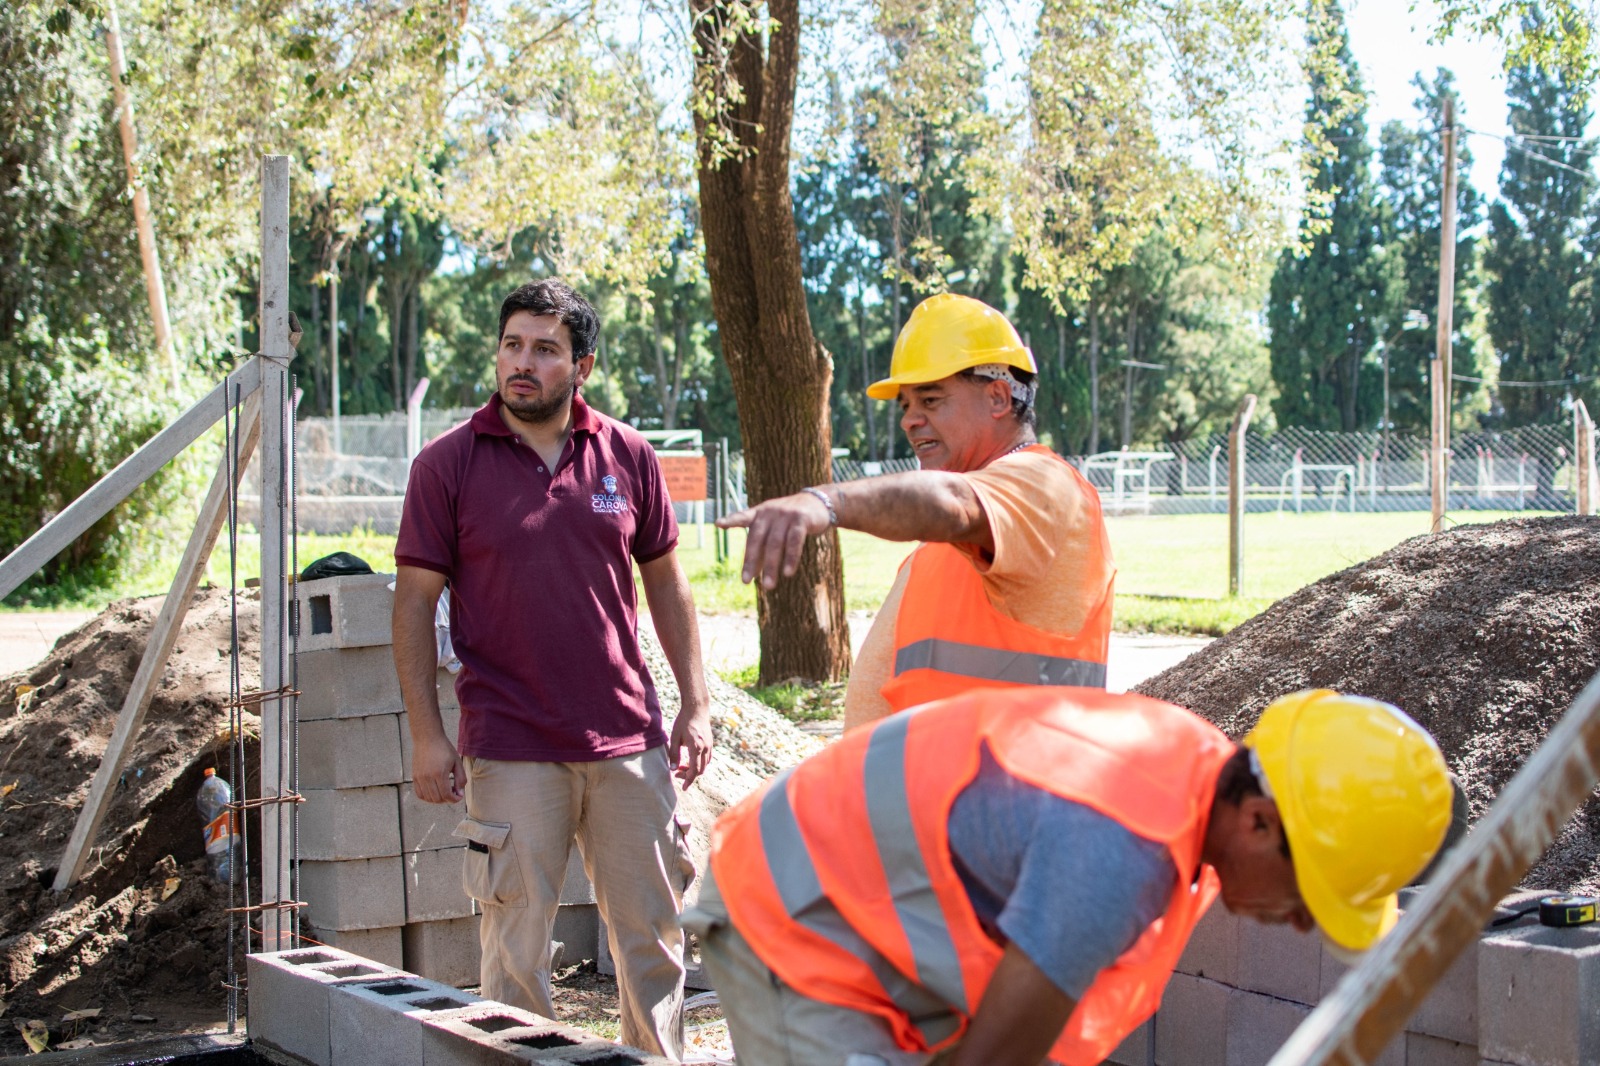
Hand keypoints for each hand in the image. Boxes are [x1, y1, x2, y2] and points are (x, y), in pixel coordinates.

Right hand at [411, 729, 464, 802]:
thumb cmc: (444, 748)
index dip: (454, 799)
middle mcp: (427, 778)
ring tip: (444, 792)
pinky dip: (427, 797)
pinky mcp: (415, 777)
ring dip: (438, 800)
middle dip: (447, 800)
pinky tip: (435, 792)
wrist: (427, 738)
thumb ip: (461, 778)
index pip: (446, 795)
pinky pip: (420, 794)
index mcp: (439, 774)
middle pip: (437, 799)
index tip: (459, 796)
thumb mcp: (457, 762)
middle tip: (453, 793)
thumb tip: (459, 792)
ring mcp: (419, 778)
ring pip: (428, 798)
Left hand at [668, 704, 712, 788]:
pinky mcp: (710, 743)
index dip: (688, 780)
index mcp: (696, 748)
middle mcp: (705, 748)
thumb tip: (672, 769)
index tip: (683, 787)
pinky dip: (699, 763)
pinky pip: (707, 758)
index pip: (694, 770)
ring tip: (681, 765)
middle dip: (689, 775)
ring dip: (694, 769)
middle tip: (676, 772)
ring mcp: (710, 746)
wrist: (697, 708)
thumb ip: (673, 754)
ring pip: (704, 765)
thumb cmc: (684, 721)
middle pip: (700, 770)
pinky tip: (690, 759)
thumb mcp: (675, 737)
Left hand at [715, 491, 833, 588]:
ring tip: (768, 585)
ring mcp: (786, 514)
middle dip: (751, 561)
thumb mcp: (775, 529)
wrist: (819, 503)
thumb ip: (763, 547)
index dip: (731, 520)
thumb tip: (753, 573)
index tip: (718, 524)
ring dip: (772, 566)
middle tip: (746, 581)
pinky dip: (791, 558)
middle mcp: (770, 512)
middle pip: (757, 539)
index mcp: (760, 513)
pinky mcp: (801, 519)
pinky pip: (794, 541)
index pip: (743, 517)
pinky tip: (787, 573)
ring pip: (775, 544)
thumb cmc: (791, 520)